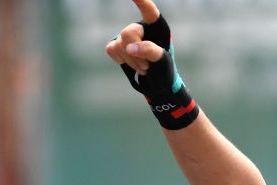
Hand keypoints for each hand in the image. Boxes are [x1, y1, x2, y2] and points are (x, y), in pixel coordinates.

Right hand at [104, 1, 199, 129]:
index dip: (141, 0)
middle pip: (129, 33)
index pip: (149, 10)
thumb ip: (150, 51)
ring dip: (131, 61)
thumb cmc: (164, 70)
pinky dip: (120, 59)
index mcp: (157, 27)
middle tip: (147, 66)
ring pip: (120, 44)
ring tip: (143, 68)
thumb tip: (129, 47)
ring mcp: (127, 36)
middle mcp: (141, 28)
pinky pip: (111, 49)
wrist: (157, 85)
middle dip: (136, 53)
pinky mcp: (117, 46)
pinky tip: (129, 63)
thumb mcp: (163, 61)